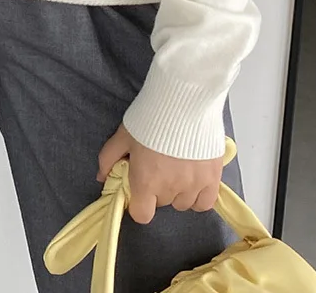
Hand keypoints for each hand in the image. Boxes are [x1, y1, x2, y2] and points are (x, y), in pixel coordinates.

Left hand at [97, 124, 221, 223]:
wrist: (182, 100)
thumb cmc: (149, 117)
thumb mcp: (123, 135)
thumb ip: (109, 158)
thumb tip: (102, 177)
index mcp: (146, 182)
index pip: (142, 214)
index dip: (139, 203)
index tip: (140, 188)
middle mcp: (170, 189)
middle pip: (162, 203)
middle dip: (157, 189)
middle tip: (158, 166)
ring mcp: (194, 185)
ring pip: (183, 203)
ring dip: (178, 191)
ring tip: (177, 168)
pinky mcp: (213, 177)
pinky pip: (205, 202)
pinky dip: (199, 196)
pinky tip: (194, 180)